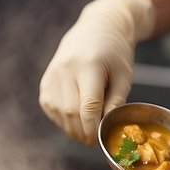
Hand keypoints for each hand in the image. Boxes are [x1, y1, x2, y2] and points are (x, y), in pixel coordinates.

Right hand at [38, 0, 155, 143]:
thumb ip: (116, 102)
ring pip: (58, 113)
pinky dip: (61, 119)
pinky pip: (50, 108)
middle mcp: (66, 69)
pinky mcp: (45, 81)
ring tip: (85, 131)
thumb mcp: (124, 76)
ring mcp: (52, 74)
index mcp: (89, 65)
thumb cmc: (115, 54)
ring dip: (71, 128)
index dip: (92, 128)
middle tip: (92, 140)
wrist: (97, 28)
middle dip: (82, 131)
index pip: (88, 105)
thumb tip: (105, 129)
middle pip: (71, 112)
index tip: (98, 141)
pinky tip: (74, 119)